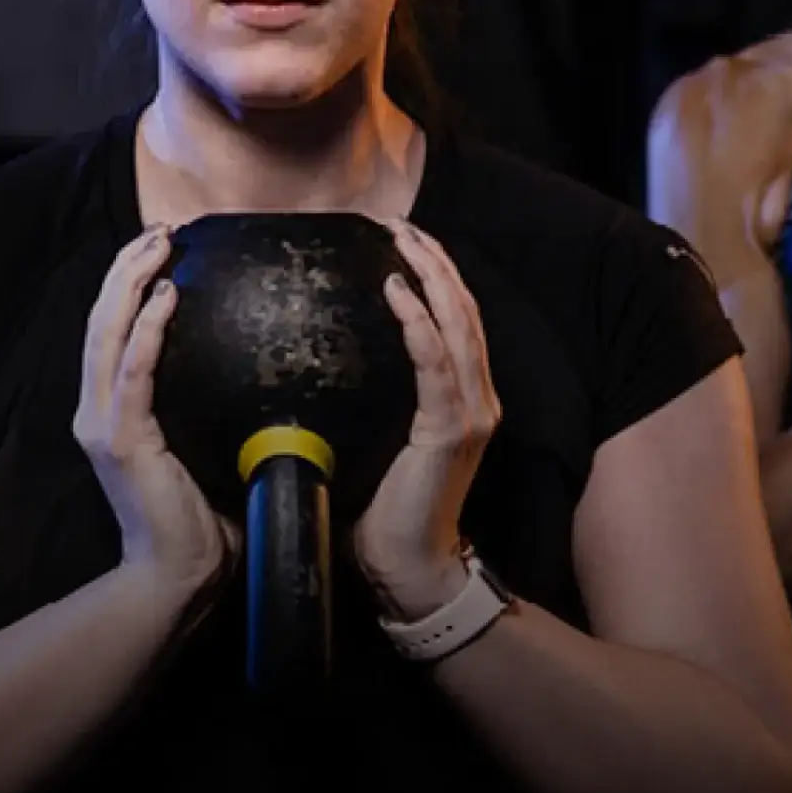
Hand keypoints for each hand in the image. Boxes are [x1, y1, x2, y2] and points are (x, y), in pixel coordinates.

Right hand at [73, 224, 235, 604]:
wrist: (176, 579)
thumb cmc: (201, 522)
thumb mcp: (202, 447)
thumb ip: (211, 407)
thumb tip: (256, 368)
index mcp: (112, 412)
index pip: (113, 330)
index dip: (129, 283)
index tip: (160, 247)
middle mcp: (96, 411)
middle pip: (102, 318)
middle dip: (127, 267)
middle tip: (160, 229)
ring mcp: (103, 425)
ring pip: (108, 333)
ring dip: (133, 282)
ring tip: (158, 245)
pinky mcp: (121, 440)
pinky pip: (135, 371)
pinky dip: (149, 329)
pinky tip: (168, 295)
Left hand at [355, 221, 498, 620]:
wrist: (408, 571)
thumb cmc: (381, 514)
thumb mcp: (374, 440)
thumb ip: (366, 398)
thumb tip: (315, 361)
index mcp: (459, 399)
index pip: (452, 320)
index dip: (432, 274)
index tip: (401, 238)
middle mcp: (476, 398)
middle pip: (461, 309)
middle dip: (434, 259)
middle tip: (400, 221)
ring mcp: (470, 412)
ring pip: (456, 324)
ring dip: (430, 275)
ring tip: (404, 238)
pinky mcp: (452, 430)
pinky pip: (435, 363)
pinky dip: (417, 323)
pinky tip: (396, 290)